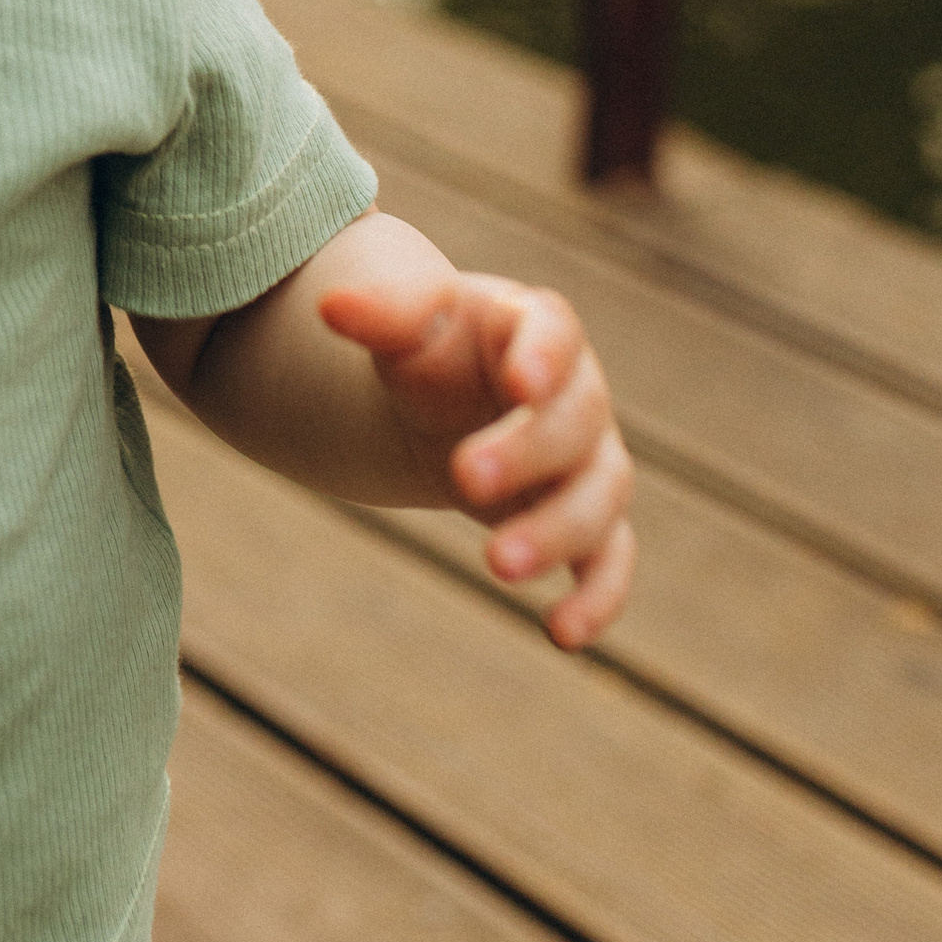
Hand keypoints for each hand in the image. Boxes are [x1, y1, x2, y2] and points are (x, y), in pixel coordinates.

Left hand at [317, 247, 634, 648]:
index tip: (521, 383)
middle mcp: (577, 395)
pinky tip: (562, 634)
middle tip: (462, 478)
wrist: (442, 398)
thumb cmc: (429, 350)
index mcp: (534, 326)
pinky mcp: (586, 522)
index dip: (545, 356)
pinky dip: (598, 598)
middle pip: (575, 424)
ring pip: (599, 498)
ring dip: (555, 533)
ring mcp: (588, 461)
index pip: (555, 332)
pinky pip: (610, 560)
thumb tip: (331, 308)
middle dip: (525, 454)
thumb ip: (381, 312)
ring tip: (495, 564)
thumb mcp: (402, 323)